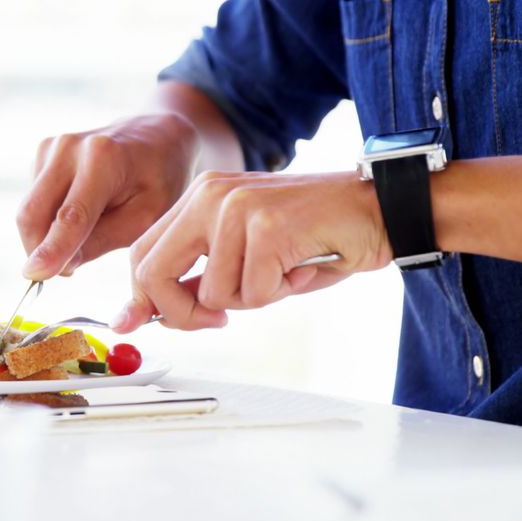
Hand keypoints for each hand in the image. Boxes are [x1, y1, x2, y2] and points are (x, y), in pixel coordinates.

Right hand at [17, 113, 199, 279]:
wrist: (155, 135)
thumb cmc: (157, 180)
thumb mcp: (145, 218)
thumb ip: (102, 241)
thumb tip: (60, 266)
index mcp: (103, 159)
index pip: (70, 216)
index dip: (51, 248)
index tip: (33, 275)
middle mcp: (69, 148)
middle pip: (33, 213)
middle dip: (39, 251)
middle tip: (69, 270)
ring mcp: (51, 147)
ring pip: (30, 211)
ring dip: (47, 236)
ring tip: (89, 231)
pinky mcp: (42, 152)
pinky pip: (35, 201)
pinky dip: (50, 218)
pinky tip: (81, 210)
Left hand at [112, 170, 391, 331]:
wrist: (379, 209)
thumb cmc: (316, 235)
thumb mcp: (246, 258)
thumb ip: (199, 280)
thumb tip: (147, 317)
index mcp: (200, 197)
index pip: (141, 253)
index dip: (143, 298)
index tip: (150, 325)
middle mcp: (209, 195)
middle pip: (153, 272)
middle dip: (180, 313)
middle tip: (218, 322)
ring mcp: (236, 208)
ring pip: (211, 293)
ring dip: (252, 300)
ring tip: (285, 272)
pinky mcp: (267, 227)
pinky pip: (253, 293)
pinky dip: (281, 294)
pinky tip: (304, 266)